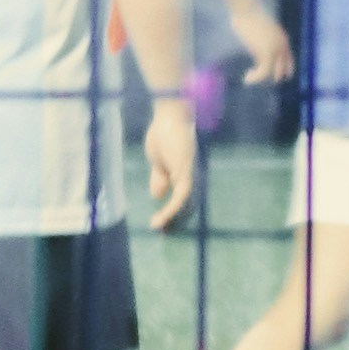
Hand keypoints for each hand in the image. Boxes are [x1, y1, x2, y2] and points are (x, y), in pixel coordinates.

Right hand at [143, 89, 199, 228]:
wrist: (169, 115)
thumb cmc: (163, 133)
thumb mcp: (157, 161)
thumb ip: (160, 178)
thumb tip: (158, 195)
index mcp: (184, 174)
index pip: (183, 199)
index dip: (173, 213)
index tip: (160, 225)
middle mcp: (191, 176)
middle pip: (188, 206)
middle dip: (175, 221)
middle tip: (162, 234)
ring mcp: (190, 174)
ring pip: (186, 205)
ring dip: (173, 219)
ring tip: (159, 229)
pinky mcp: (186, 172)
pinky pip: (181, 196)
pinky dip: (171, 209)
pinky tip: (161, 218)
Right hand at [230, 0, 293, 87]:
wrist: (246, 9)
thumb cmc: (248, 15)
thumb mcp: (260, 29)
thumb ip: (262, 39)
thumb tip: (255, 45)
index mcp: (283, 38)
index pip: (289, 60)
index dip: (283, 70)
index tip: (274, 76)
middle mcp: (282, 45)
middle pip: (284, 69)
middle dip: (273, 75)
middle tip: (256, 77)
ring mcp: (276, 50)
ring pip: (274, 73)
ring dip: (260, 77)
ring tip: (248, 79)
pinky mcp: (266, 53)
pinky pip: (264, 72)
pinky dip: (255, 78)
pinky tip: (247, 78)